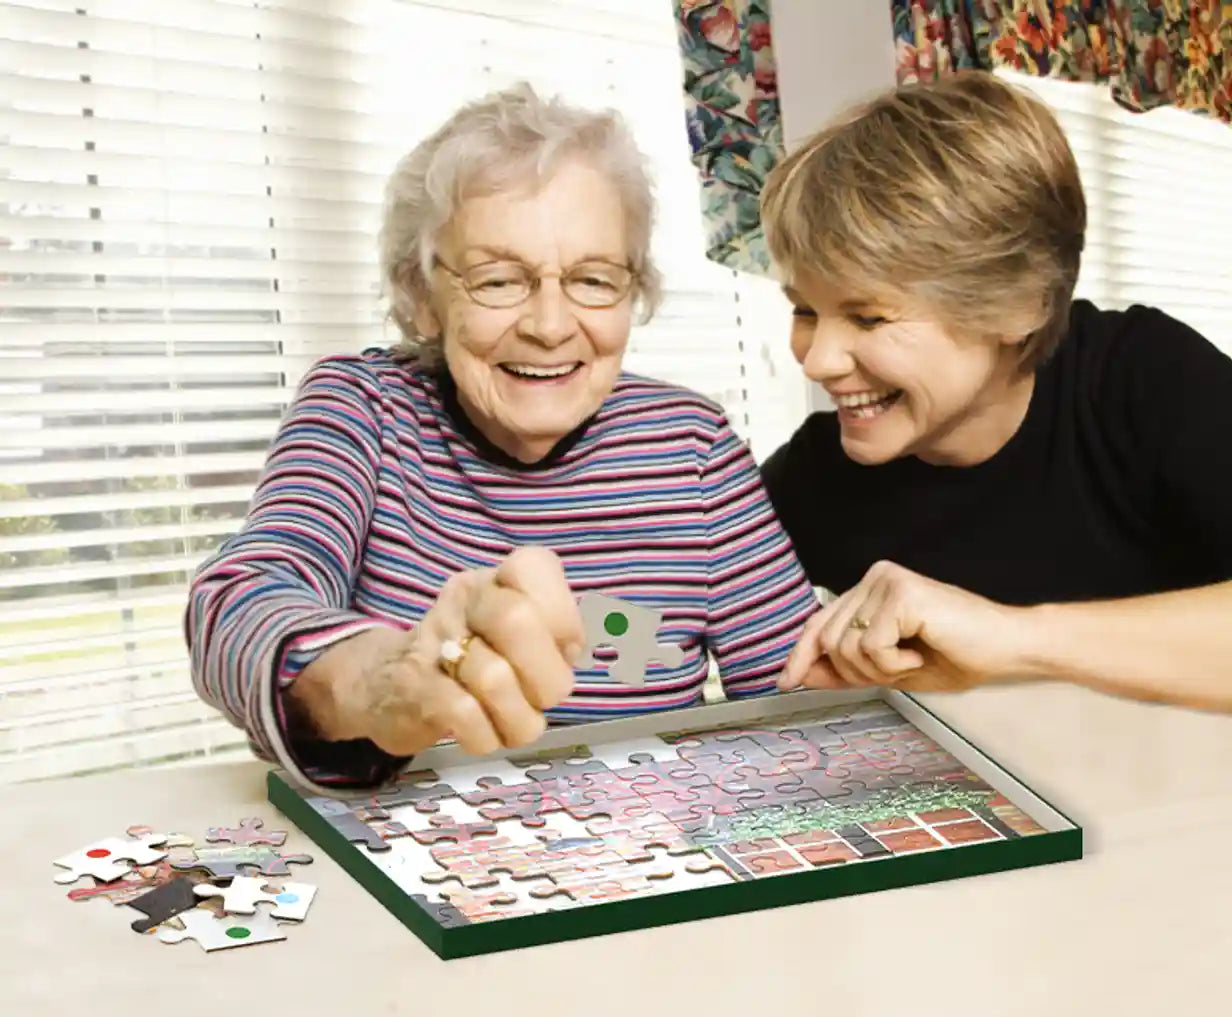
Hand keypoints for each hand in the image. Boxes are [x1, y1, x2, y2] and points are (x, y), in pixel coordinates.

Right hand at [353, 546, 584, 756]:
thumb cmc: (472, 659)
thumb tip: (581, 648)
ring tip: (516, 721)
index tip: (567, 650)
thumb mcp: (514, 634)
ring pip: (493, 678)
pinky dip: (488, 736)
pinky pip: (464, 715)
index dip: (564, 616)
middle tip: (545, 697)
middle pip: (516, 621)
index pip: (535, 566)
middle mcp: (465, 599)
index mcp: (497, 580)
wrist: (387, 684)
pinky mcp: (414, 687)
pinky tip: (485, 733)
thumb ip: (554, 633)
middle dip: (548, 676)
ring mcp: (435, 641)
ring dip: (520, 718)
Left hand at [778, 560, 1033, 693]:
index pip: (818, 623)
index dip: (800, 655)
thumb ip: (844, 669)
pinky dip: (894, 664)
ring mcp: (886, 580)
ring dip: (878, 670)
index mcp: (869, 589)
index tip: (784, 683)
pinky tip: (921, 654)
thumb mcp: (889, 670)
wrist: (1009, 649)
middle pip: (826, 639)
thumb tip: (798, 675)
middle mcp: (873, 577)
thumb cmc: (957, 656)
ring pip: (844, 646)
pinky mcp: (901, 592)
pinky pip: (870, 645)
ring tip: (913, 661)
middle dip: (855, 673)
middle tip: (898, 671)